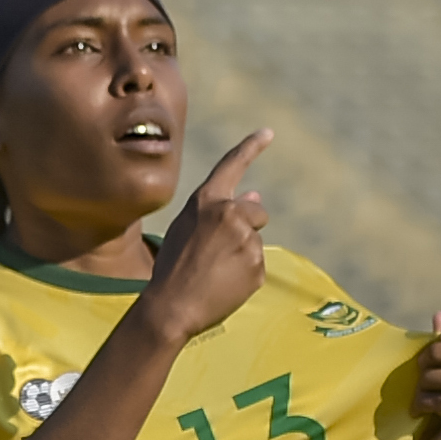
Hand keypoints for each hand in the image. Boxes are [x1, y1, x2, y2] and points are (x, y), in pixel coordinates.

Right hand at [140, 130, 273, 344]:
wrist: (171, 307)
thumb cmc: (174, 267)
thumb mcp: (187, 229)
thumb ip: (218, 210)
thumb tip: (256, 196)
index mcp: (206, 201)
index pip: (232, 166)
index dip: (251, 147)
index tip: (268, 133)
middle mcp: (229, 214)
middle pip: (257, 212)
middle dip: (249, 226)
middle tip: (220, 252)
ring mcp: (246, 240)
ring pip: (256, 242)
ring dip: (242, 254)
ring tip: (214, 272)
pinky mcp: (256, 266)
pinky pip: (257, 266)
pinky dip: (245, 275)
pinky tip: (223, 284)